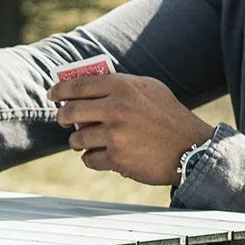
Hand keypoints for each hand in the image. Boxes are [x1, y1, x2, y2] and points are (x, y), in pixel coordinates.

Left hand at [52, 70, 216, 185]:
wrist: (192, 148)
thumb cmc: (170, 116)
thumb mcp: (149, 89)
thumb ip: (120, 85)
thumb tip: (87, 87)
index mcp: (123, 86)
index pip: (78, 84)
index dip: (60, 89)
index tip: (52, 94)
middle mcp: (116, 107)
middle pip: (70, 111)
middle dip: (62, 117)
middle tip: (64, 121)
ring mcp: (115, 134)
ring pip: (76, 139)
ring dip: (78, 142)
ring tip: (89, 142)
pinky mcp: (117, 158)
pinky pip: (89, 159)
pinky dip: (93, 159)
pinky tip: (104, 156)